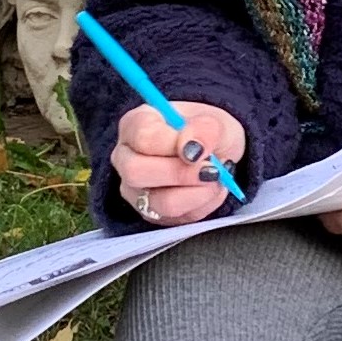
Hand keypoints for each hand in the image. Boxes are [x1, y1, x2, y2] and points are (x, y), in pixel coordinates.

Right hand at [112, 101, 244, 225]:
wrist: (214, 155)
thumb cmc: (207, 134)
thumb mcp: (215, 122)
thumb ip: (205, 129)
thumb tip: (192, 147)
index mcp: (135, 124)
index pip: (142, 136)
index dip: (172, 145)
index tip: (200, 149)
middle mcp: (126, 158)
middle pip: (136, 172)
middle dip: (181, 174)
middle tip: (210, 169)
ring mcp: (134, 190)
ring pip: (158, 202)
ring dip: (196, 193)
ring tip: (215, 179)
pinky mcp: (150, 214)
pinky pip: (174, 219)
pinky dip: (200, 206)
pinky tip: (209, 190)